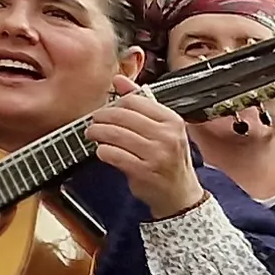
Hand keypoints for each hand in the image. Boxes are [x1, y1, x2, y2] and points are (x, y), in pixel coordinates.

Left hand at [84, 78, 206, 217]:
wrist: (180, 194)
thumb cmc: (169, 160)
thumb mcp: (162, 128)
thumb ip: (140, 103)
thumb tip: (118, 79)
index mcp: (172, 121)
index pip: (135, 100)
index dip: (115, 104)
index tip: (108, 110)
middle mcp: (167, 136)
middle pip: (121, 115)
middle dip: (101, 118)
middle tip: (94, 122)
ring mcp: (156, 154)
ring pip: (114, 134)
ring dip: (97, 133)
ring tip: (93, 135)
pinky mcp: (144, 171)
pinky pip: (112, 154)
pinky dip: (102, 151)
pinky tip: (103, 151)